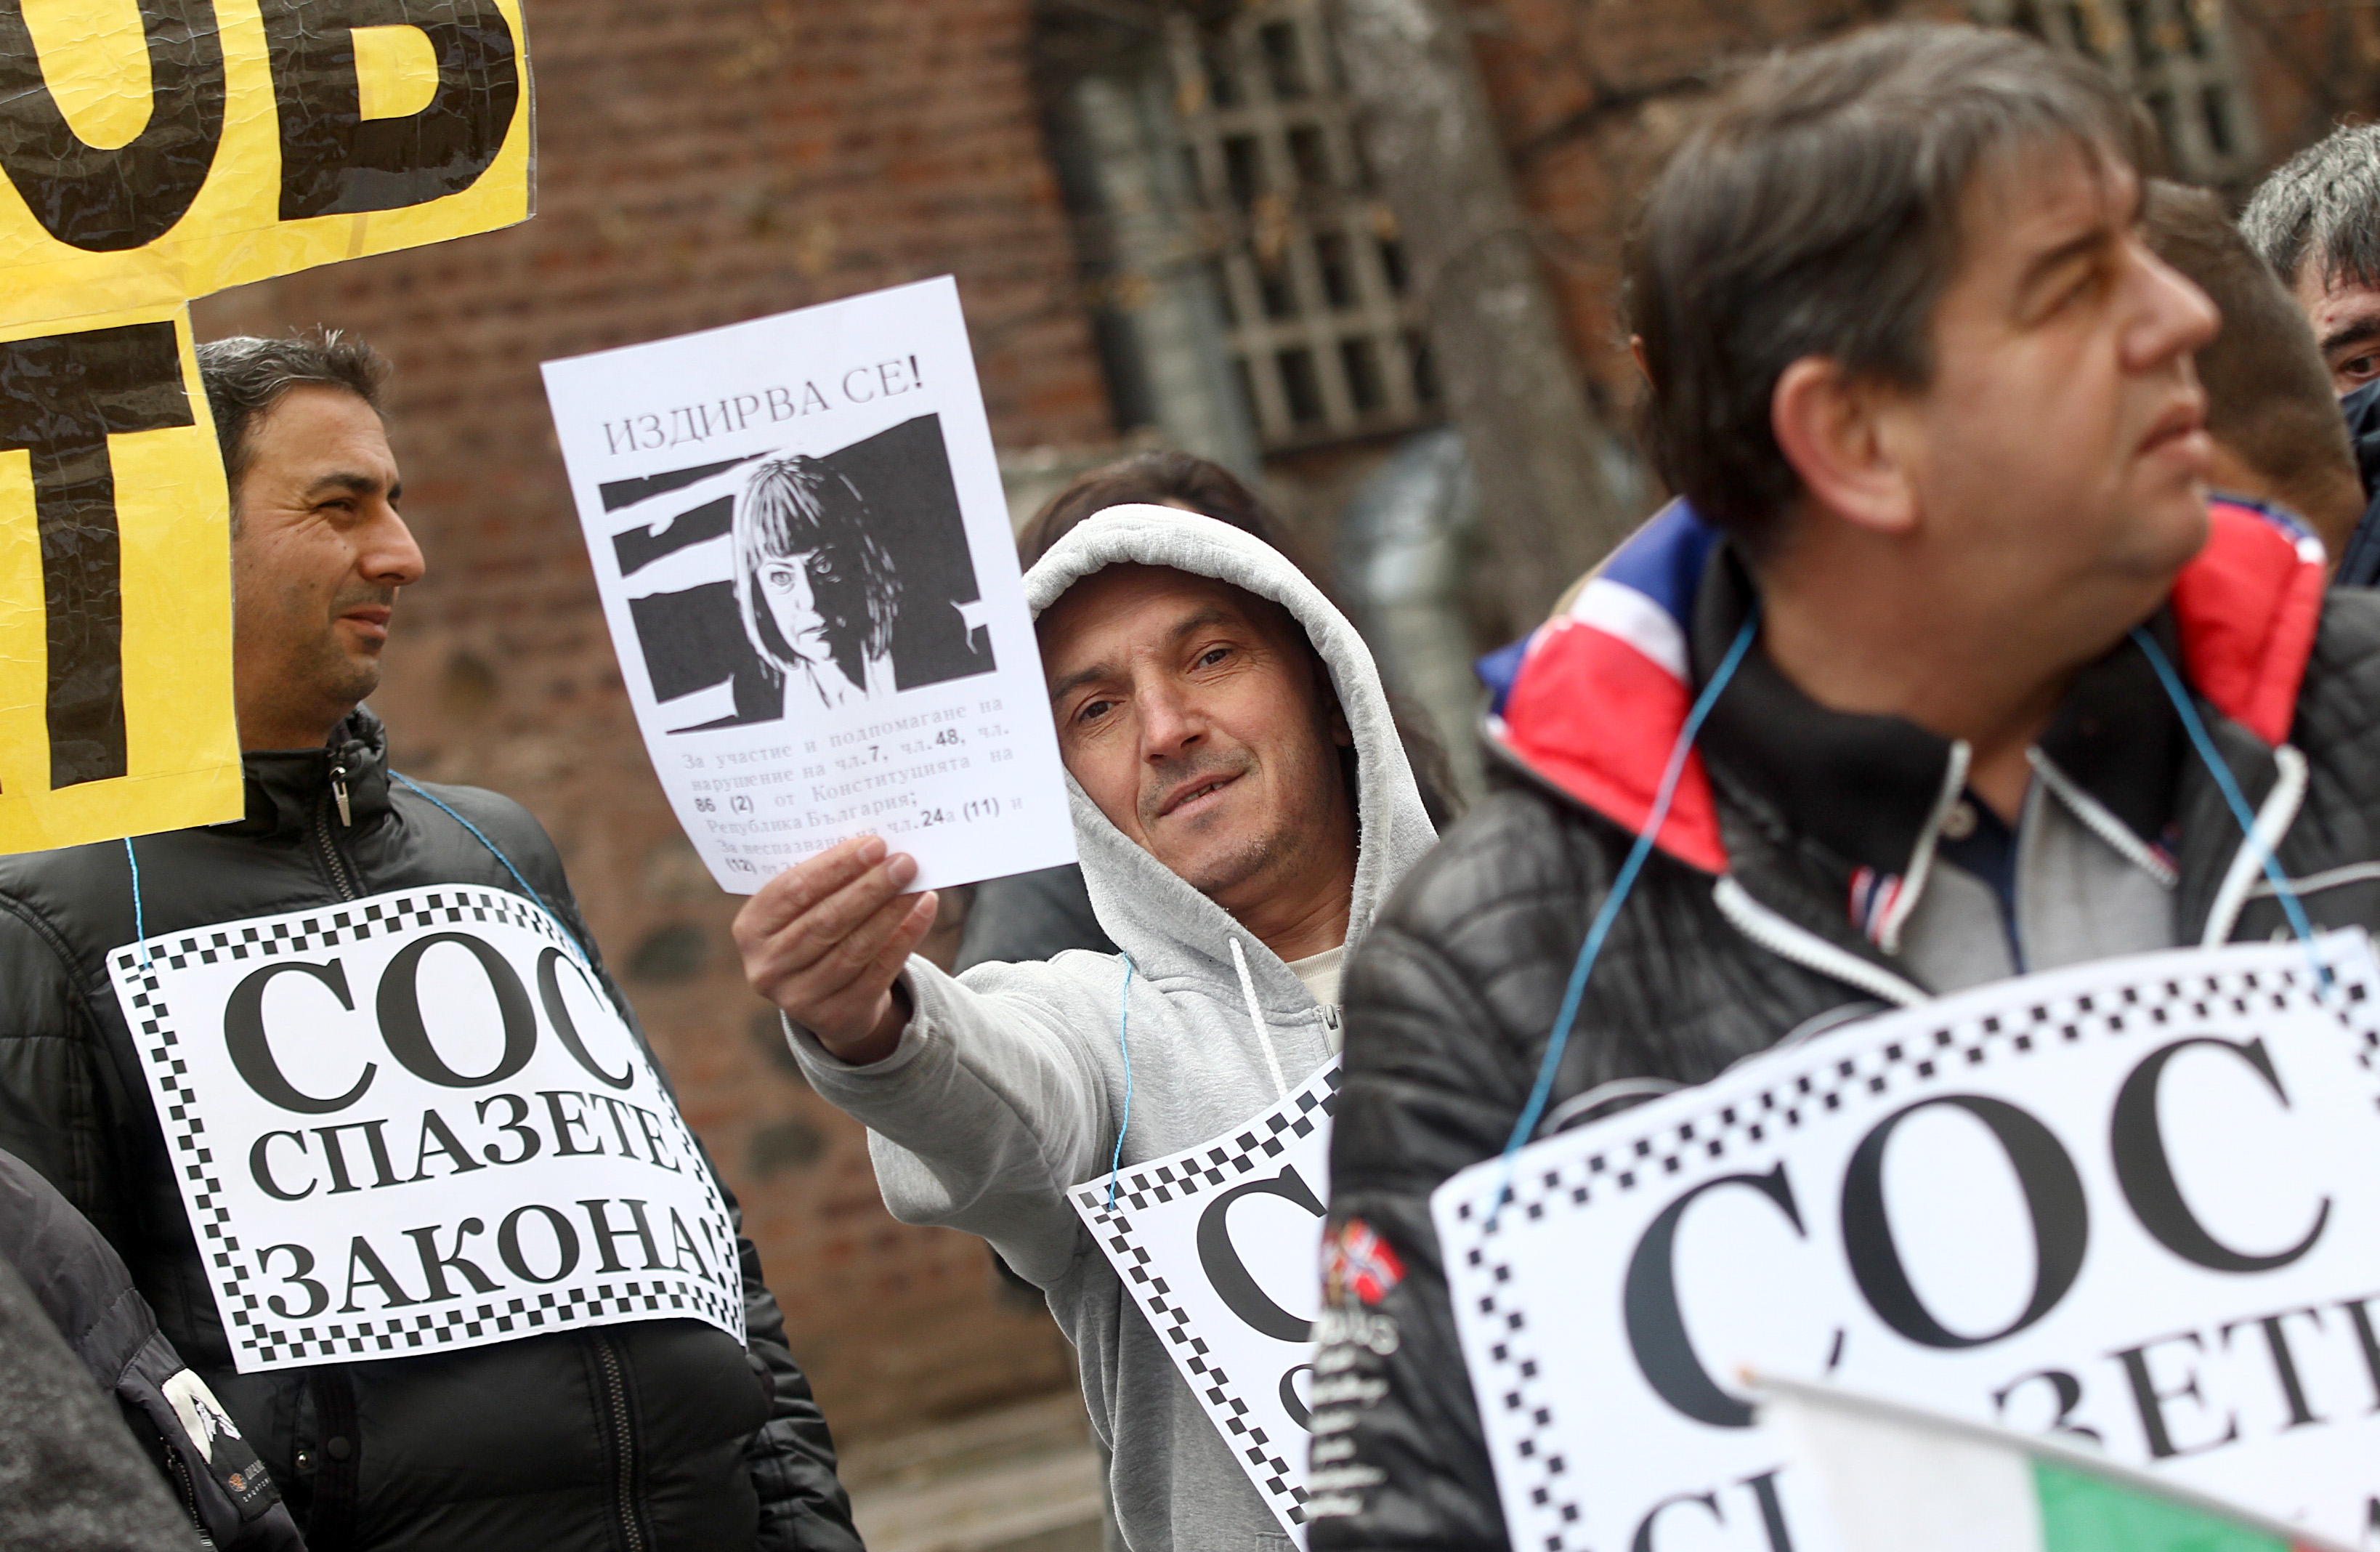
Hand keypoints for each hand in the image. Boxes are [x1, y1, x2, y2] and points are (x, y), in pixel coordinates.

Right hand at [733, 835, 938, 1064]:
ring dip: (891, 911)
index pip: (794, 890)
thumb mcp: (802, 909)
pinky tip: (925, 909)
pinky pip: (878, 971)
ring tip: (916, 884)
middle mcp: (768, 966)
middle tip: (904, 862)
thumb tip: (877, 849)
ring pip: (855, 947)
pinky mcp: (835, 1016)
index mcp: (751, 928)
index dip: (836, 866)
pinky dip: (906, 937)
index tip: (874, 845)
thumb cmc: (816, 929)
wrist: (826, 997)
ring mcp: (798, 997)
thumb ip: (824, 882)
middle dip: (870, 888)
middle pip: (826, 920)